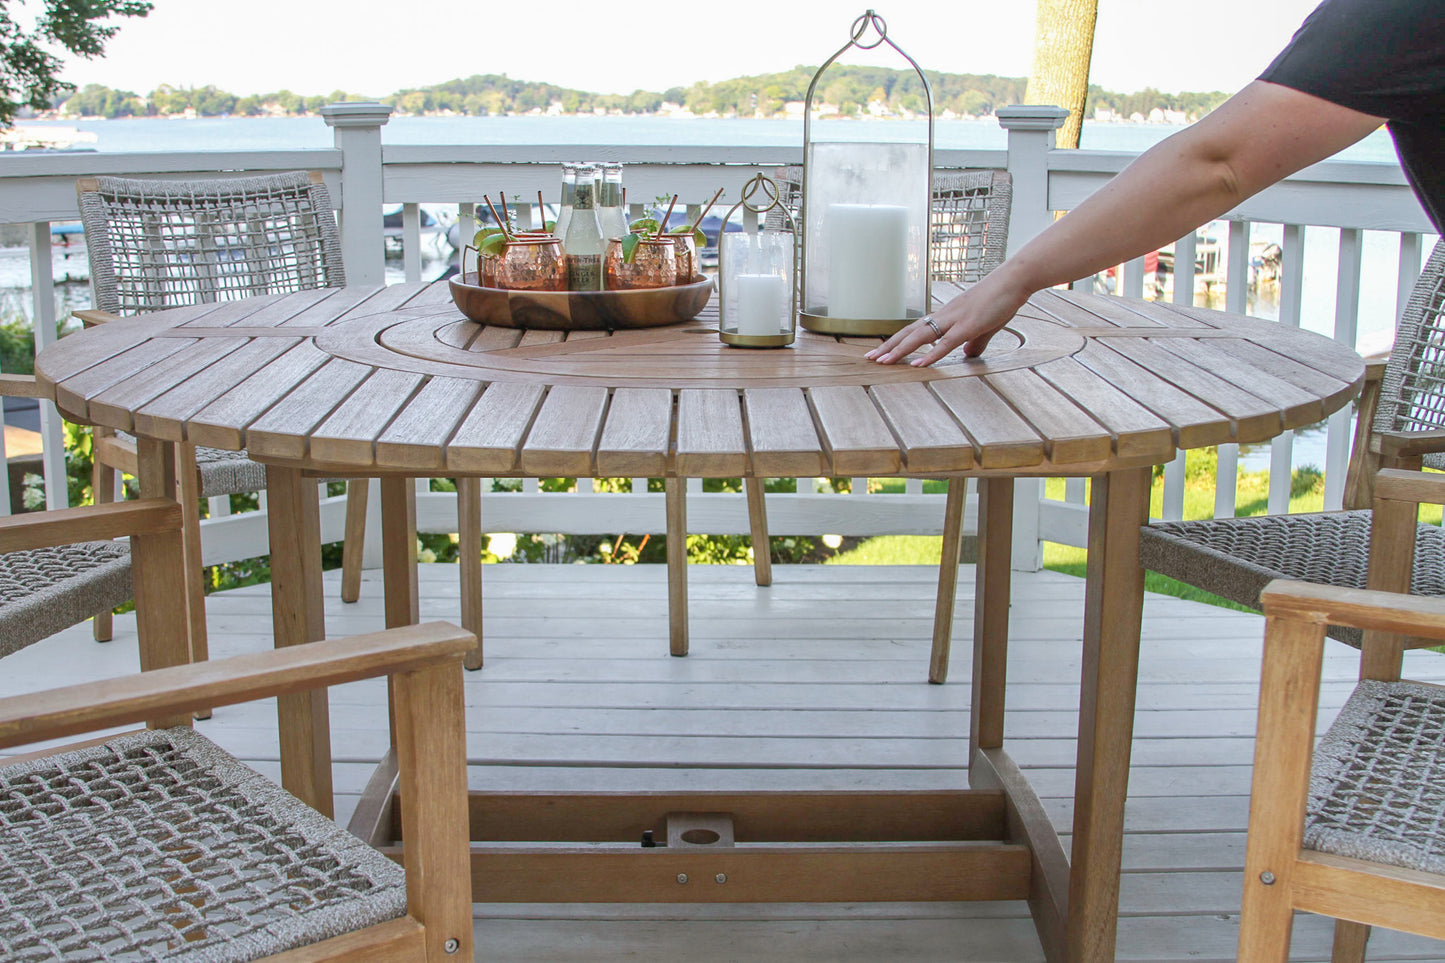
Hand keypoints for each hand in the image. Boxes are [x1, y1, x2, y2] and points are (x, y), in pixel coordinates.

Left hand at [865, 271, 1029, 365]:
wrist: (1014, 280)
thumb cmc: (1000, 299)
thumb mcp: (985, 326)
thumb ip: (975, 343)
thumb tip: (968, 355)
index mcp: (947, 315)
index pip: (915, 329)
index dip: (897, 341)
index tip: (882, 351)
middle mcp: (945, 316)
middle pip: (910, 332)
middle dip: (890, 346)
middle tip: (871, 358)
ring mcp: (955, 320)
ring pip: (921, 337)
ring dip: (901, 350)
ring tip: (885, 362)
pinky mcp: (969, 325)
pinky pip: (946, 342)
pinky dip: (931, 354)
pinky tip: (918, 364)